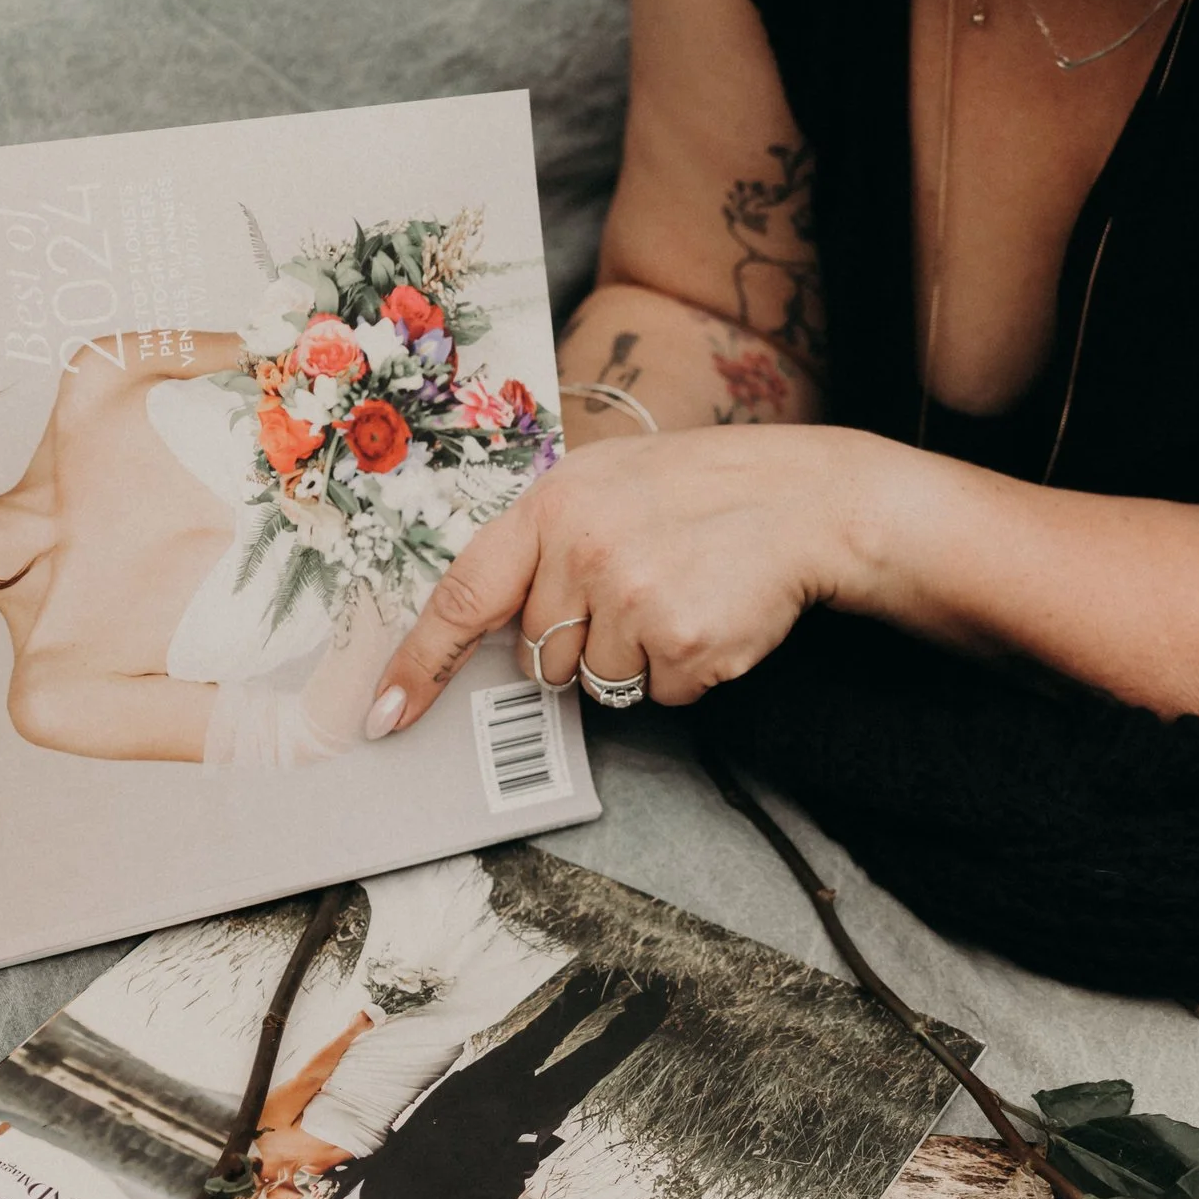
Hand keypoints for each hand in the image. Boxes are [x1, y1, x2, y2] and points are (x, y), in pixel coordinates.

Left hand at [363, 424, 884, 735]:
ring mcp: (632, 596)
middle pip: (541, 656)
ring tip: (683, 595)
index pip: (464, 595)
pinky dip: (686, 673)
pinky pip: (658, 696)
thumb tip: (493, 626)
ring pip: (598, 684)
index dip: (422, 662)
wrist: (810, 500)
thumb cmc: (704, 493)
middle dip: (584, 643)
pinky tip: (714, 616)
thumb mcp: (609, 484)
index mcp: (553, 504)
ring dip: (639, 660)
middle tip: (640, 590)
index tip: (388, 714)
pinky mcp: (682, 642)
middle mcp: (582, 548)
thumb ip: (546, 541)